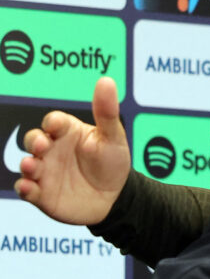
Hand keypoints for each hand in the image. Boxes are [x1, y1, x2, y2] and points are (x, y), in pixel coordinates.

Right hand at [14, 76, 131, 224]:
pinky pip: (27, 189)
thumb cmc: (111, 162)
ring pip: (28, 164)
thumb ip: (106, 112)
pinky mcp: (42, 193)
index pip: (54, 122)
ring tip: (31, 165)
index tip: (56, 125)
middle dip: (34, 141)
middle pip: (33, 140)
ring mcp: (45, 171)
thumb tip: (107, 80)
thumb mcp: (113, 138)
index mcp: (66, 132)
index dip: (53, 123)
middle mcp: (51, 149)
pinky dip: (25, 188)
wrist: (115, 197)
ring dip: (27, 164)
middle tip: (43, 145)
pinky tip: (30, 188)